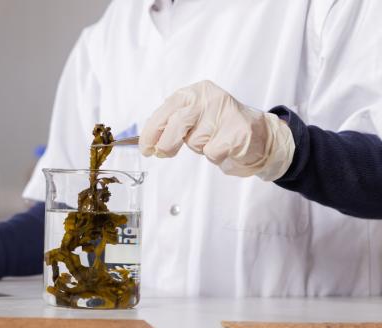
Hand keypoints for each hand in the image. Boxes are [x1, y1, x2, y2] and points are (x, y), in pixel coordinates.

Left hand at [139, 80, 294, 180]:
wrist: (260, 134)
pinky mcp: (238, 132)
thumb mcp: (193, 118)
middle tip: (163, 153)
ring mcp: (225, 113)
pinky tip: (225, 147)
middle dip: (166, 144)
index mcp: (195, 92)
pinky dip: (214, 156)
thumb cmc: (220, 127)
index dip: (152, 131)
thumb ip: (172, 125)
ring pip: (195, 141)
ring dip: (199, 148)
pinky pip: (211, 152)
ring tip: (213, 140)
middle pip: (177, 123)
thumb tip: (149, 142)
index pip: (166, 109)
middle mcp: (209, 97)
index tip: (145, 147)